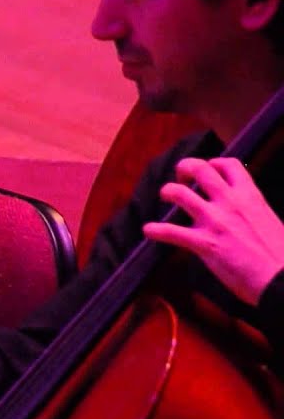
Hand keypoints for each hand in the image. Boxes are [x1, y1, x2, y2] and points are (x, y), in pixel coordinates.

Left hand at [143, 157, 283, 305]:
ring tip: (164, 196)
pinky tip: (149, 230)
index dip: (214, 163)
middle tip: (181, 176)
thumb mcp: (271, 222)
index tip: (209, 169)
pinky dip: (156, 230)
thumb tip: (244, 214)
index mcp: (250, 197)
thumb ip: (253, 212)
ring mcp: (215, 222)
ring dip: (167, 192)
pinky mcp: (205, 244)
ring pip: (179, 193)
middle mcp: (230, 203)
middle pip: (199, 169)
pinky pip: (172, 232)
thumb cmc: (282, 256)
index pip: (229, 164)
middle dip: (185, 167)